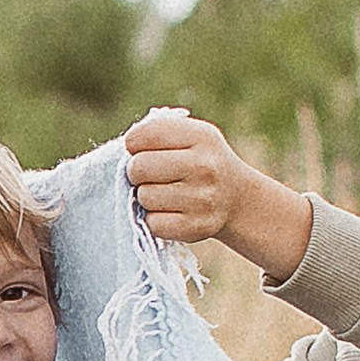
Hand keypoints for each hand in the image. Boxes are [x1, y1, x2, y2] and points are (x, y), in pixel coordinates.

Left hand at [123, 109, 314, 278]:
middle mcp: (204, 166)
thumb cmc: (200, 161)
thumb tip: (122, 151)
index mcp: (200, 136)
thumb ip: (156, 133)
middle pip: (138, 168)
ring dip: (146, 197)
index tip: (144, 151)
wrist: (236, 198)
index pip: (142, 136)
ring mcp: (202, 199)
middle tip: (152, 175)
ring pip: (144, 197)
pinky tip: (170, 212)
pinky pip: (153, 223)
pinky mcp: (195, 227)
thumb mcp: (190, 135)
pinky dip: (155, 220)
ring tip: (165, 193)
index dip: (133, 145)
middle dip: (137, 172)